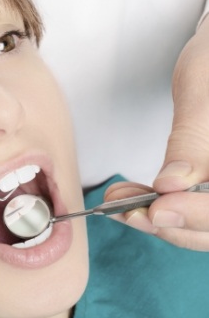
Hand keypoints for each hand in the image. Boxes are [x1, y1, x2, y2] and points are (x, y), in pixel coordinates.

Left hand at [106, 15, 208, 250]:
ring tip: (118, 202)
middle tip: (124, 209)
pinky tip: (131, 199)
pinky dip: (160, 209)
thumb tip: (169, 185)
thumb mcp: (204, 92)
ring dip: (157, 220)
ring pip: (203, 226)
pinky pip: (192, 209)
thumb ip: (192, 141)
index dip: (199, 213)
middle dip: (169, 222)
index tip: (157, 208)